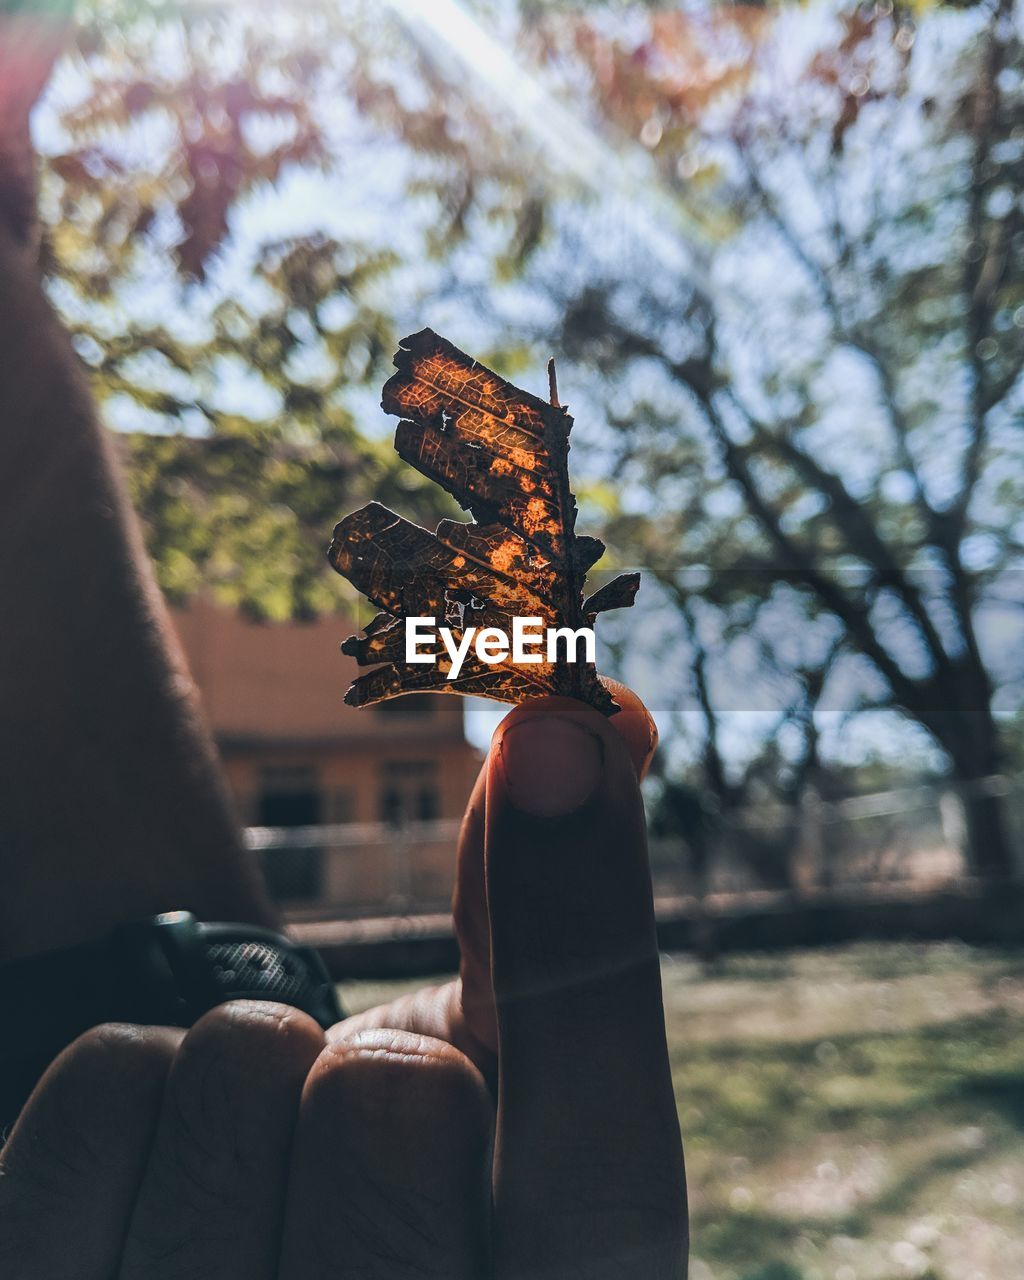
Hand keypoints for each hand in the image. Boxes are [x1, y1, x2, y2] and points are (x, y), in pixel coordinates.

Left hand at [0, 684, 686, 1277]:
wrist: (255, 1268)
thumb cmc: (410, 1189)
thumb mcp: (508, 1105)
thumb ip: (562, 940)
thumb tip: (578, 729)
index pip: (602, 1178)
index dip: (587, 926)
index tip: (564, 725)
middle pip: (387, 1094)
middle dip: (378, 1061)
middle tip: (357, 1127)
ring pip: (234, 1064)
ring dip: (250, 1072)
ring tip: (255, 1171)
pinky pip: (108, 1082)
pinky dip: (134, 1090)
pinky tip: (158, 1177)